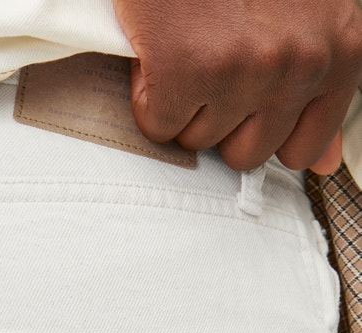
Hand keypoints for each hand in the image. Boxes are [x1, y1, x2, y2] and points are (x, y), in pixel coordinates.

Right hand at [112, 0, 361, 170]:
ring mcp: (245, 69)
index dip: (262, 127)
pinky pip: (158, 123)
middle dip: (220, 118)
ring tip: (187, 43)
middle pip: (245, 153)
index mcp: (342, 49)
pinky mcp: (189, 67)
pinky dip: (147, 92)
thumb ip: (324, 85)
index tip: (244, 97)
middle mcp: (301, 64)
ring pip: (198, 139)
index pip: (301, 150)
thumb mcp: (315, 13)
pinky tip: (161, 46)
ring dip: (183, 101)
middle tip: (210, 64)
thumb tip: (326, 161)